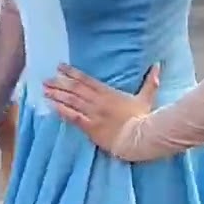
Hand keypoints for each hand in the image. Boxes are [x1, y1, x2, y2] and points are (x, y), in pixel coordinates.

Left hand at [43, 63, 160, 160]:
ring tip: (44, 90)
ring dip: (57, 95)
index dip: (71, 72)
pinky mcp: (90, 127)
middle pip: (74, 89)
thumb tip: (159, 65)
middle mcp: (97, 101)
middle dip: (59, 83)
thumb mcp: (147, 98)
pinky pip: (72, 117)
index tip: (60, 67)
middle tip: (46, 79)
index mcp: (108, 93)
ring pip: (71, 101)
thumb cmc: (142, 119)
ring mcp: (92, 114)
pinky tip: (51, 106)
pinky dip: (61, 110)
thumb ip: (151, 81)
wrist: (138, 139)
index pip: (86, 79)